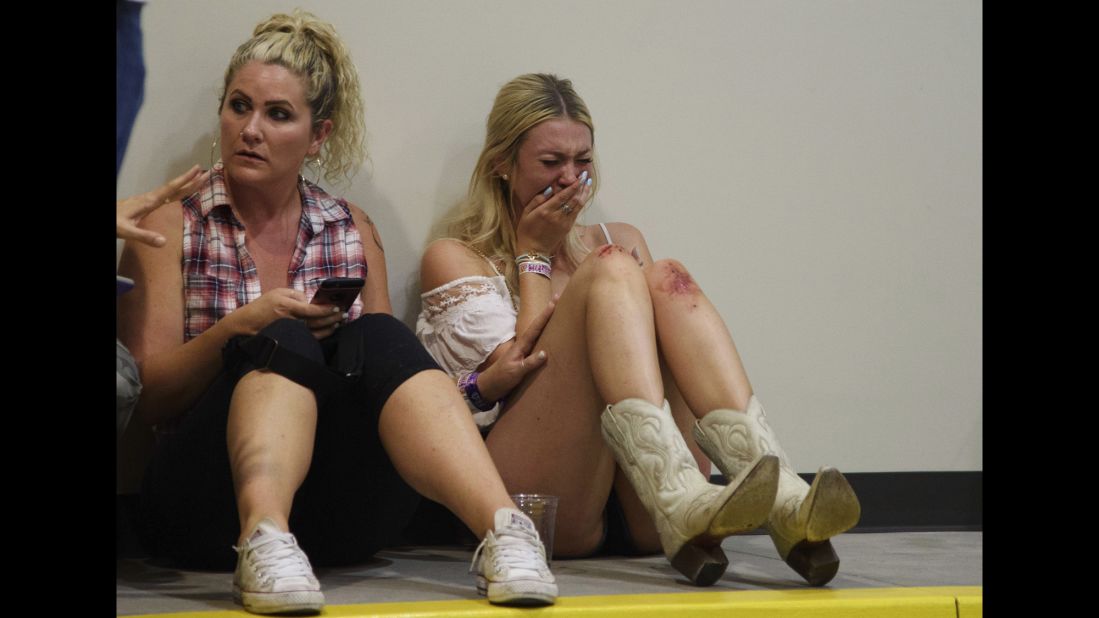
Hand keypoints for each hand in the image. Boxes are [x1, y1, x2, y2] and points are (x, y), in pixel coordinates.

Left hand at [117, 165, 209, 246]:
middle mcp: (150, 198)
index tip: (199, 172)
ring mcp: (147, 200)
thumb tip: (164, 242)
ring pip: (170, 190)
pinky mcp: (144, 204)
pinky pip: (166, 195)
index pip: (171, 189)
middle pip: (174, 187)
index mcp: (148, 202)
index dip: (186, 181)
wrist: (104, 215)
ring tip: (197, 179)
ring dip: (185, 184)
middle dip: (191, 180)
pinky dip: (176, 191)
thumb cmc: (112, 223)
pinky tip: (178, 193)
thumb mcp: (126, 231)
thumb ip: (144, 236)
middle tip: (207, 172)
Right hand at [231, 288, 346, 339]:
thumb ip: (297, 294)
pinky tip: (330, 330)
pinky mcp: (291, 339)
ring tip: (340, 321)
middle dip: (333, 318)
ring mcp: (291, 332)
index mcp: (287, 307)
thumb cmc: (263, 305)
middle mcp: (290, 321)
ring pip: (315, 332)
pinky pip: (310, 339)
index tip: (337, 306)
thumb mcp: (278, 292)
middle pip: (317, 322)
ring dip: (330, 327)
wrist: (247, 323)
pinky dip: (322, 335)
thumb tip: (311, 301)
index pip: (312, 310)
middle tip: (344, 313)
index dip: (326, 309)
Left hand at [477, 295, 557, 401]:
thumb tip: (545, 353)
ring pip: (538, 333)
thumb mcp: (515, 372)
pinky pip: (537, 344)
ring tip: (557, 312)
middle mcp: (523, 345)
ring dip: (546, 323)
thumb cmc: (501, 379)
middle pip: (538, 326)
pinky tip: (550, 336)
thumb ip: (529, 363)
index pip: (536, 327)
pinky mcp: (524, 358)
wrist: (489, 387)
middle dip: (547, 313)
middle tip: (557, 299)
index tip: (554, 302)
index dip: (545, 315)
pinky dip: (544, 337)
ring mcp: (523, 351)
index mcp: (521, 346)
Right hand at [515, 172, 592, 253]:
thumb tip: (549, 188)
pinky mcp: (568, 228)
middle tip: (585, 175)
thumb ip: (537, 199)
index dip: (572, 185)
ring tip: (588, 183)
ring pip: (578, 206)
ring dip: (584, 193)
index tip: (578, 177)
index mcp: (546, 211)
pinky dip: (581, 203)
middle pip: (574, 199)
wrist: (534, 250)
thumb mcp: (526, 213)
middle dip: (581, 186)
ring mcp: (564, 223)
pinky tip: (583, 196)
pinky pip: (576, 213)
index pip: (563, 195)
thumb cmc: (526, 230)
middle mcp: (557, 216)